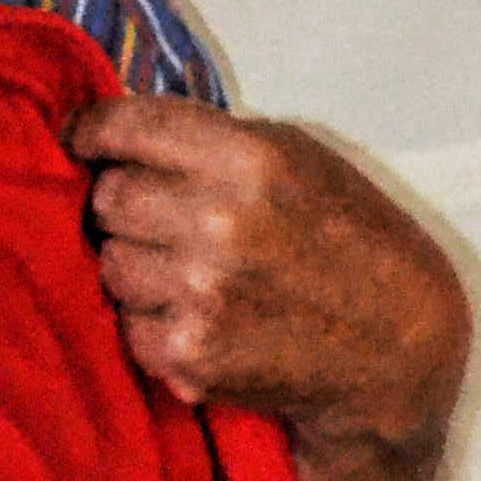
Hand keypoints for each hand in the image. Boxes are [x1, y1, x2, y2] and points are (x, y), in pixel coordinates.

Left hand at [65, 91, 471, 480]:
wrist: (398, 349)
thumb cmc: (351, 242)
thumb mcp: (301, 160)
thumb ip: (211, 142)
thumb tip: (117, 136)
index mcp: (251, 160)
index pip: (127, 125)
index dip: (92, 130)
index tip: (81, 139)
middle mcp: (221, 222)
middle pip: (108, 197)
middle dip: (126, 205)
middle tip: (163, 220)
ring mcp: (202, 294)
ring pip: (109, 262)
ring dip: (136, 266)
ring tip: (194, 274)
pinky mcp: (190, 355)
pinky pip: (127, 324)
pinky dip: (152, 323)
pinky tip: (202, 318)